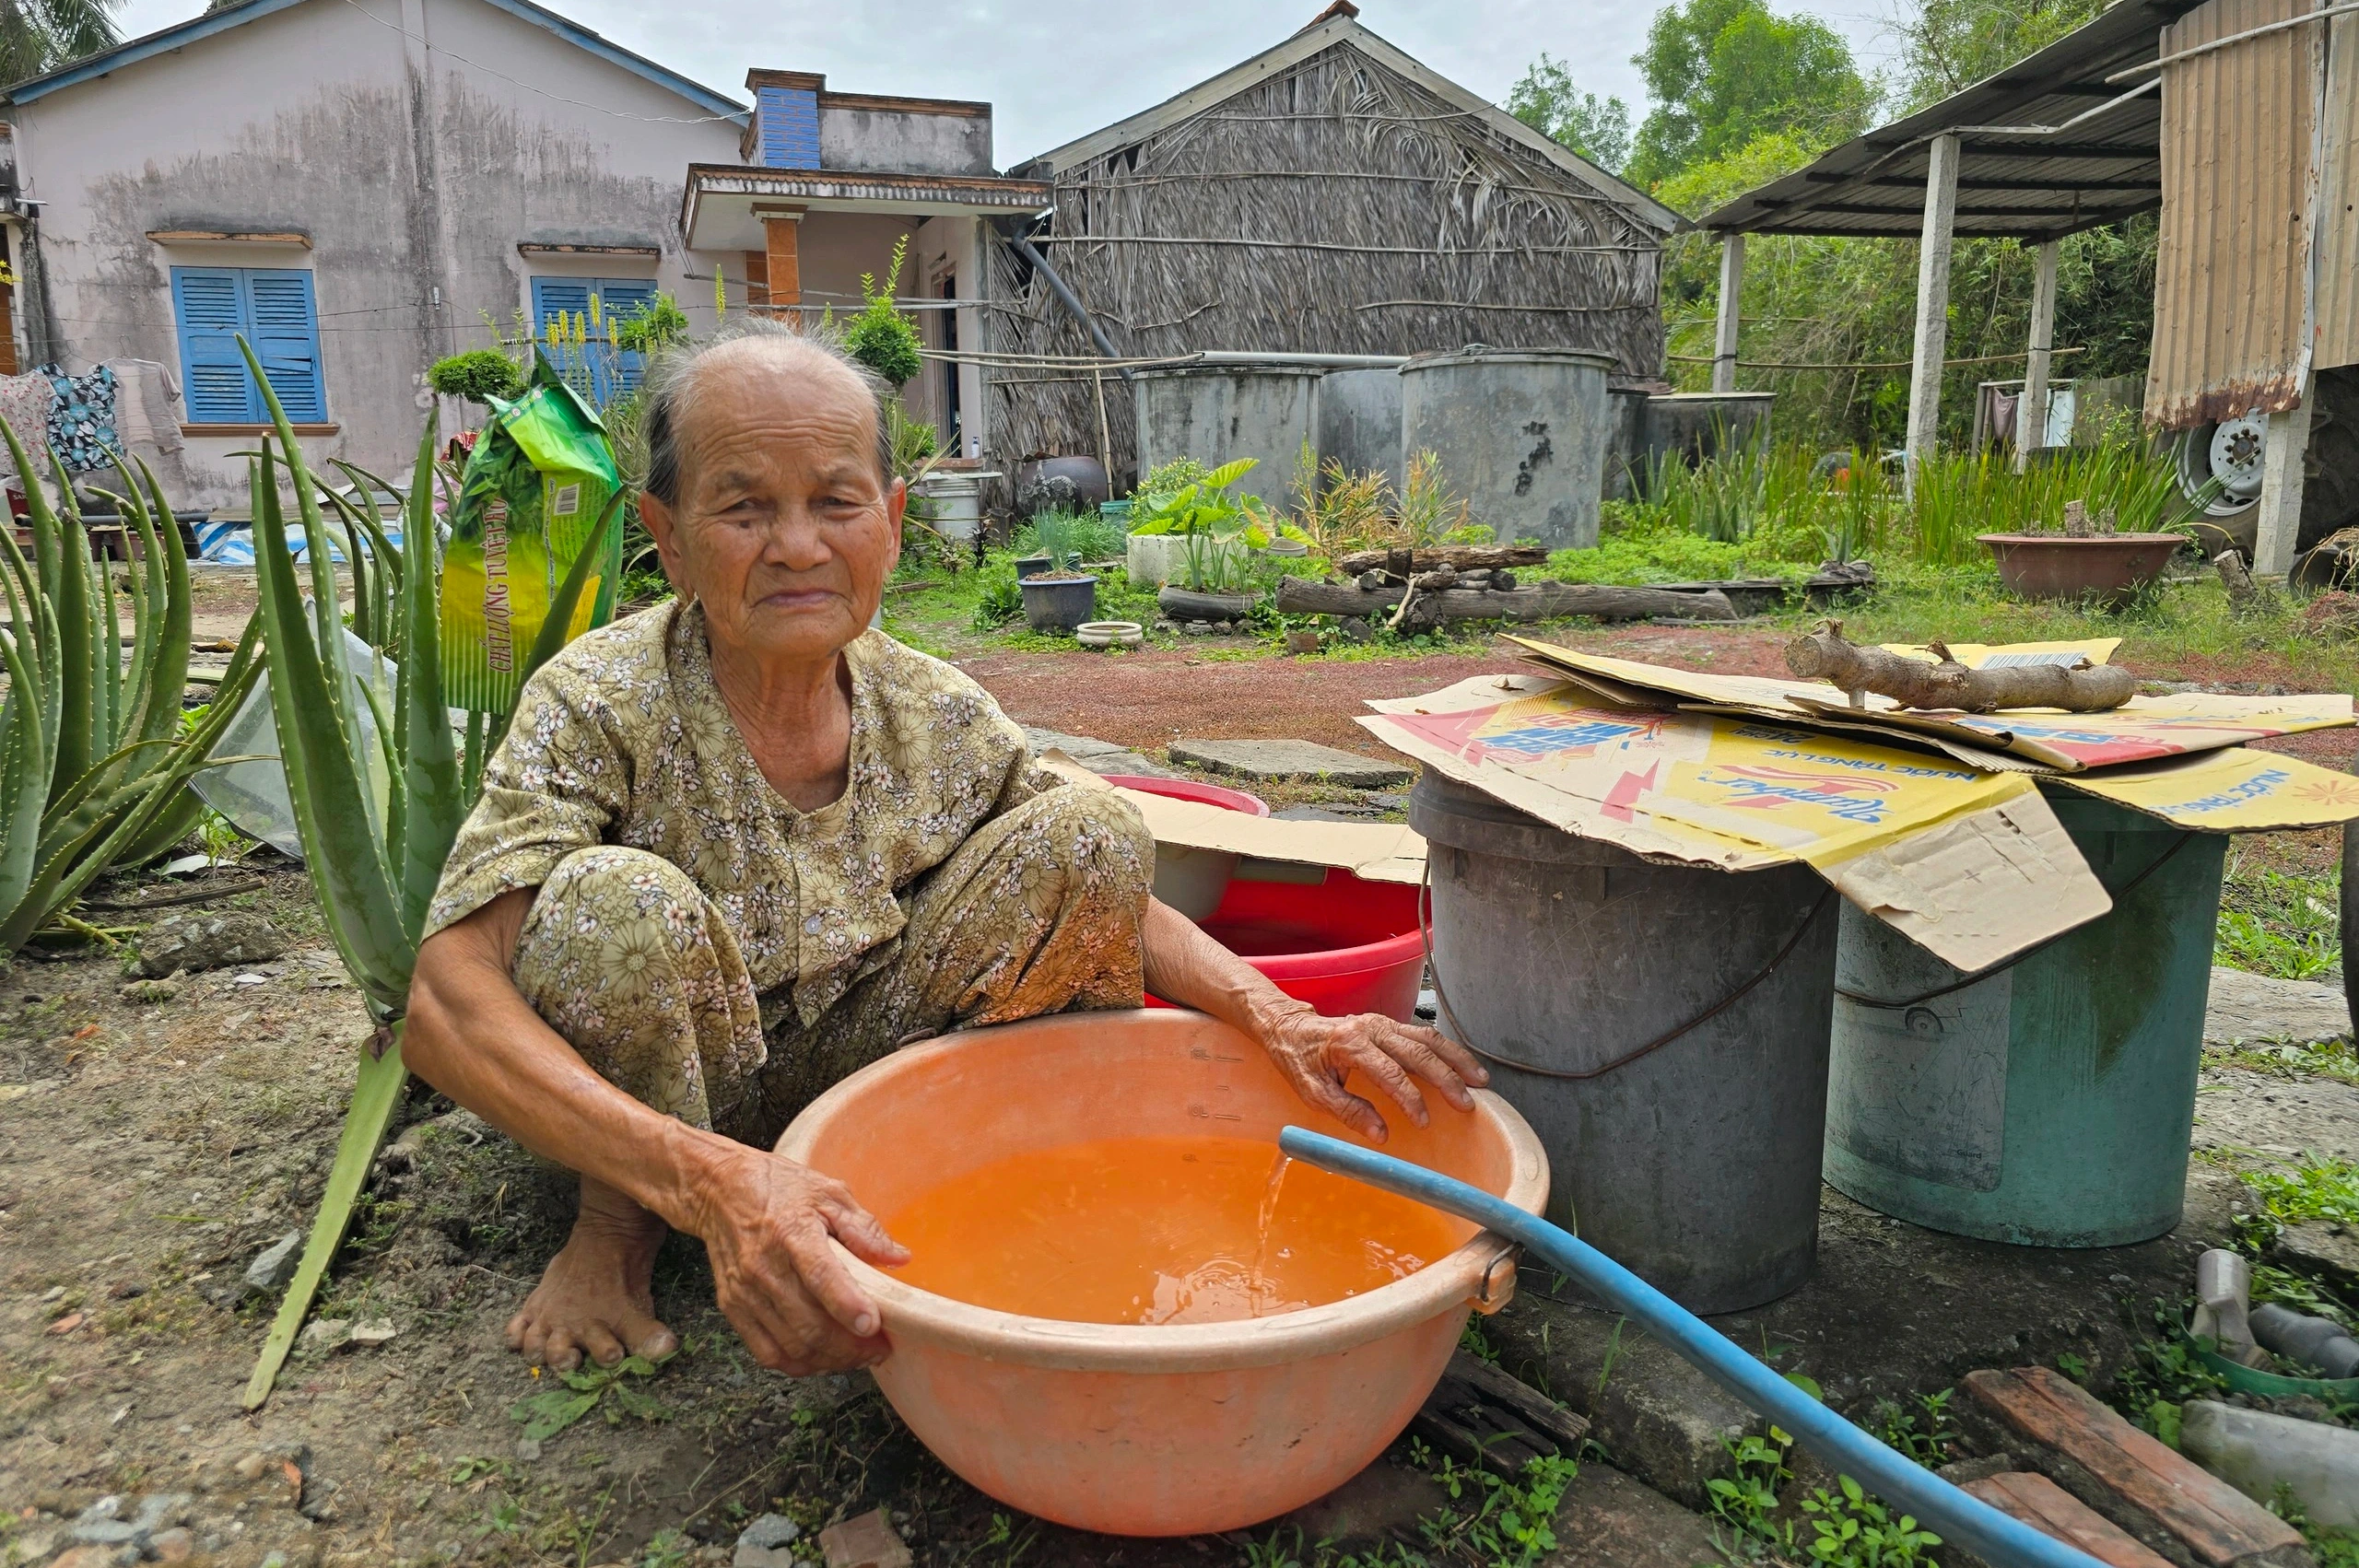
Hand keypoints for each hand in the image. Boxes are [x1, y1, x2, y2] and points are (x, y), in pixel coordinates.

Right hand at [687, 1140, 910, 1374]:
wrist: (721, 1189)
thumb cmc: (780, 1188)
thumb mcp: (829, 1194)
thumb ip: (864, 1229)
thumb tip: (898, 1258)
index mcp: (793, 1232)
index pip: (820, 1276)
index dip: (847, 1305)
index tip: (873, 1326)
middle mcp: (765, 1267)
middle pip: (808, 1324)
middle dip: (850, 1347)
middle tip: (879, 1349)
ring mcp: (746, 1292)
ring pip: (791, 1345)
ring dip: (830, 1360)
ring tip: (857, 1355)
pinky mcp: (733, 1307)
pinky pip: (766, 1352)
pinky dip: (798, 1364)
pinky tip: (822, 1358)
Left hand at [1253, 998, 1489, 1142]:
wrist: (1291, 1028)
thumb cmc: (1299, 1060)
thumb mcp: (1313, 1092)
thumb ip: (1347, 1111)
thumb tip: (1381, 1133)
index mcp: (1350, 1043)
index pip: (1389, 1072)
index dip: (1410, 1098)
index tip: (1423, 1121)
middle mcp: (1371, 1027)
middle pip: (1418, 1052)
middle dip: (1445, 1079)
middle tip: (1466, 1104)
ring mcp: (1383, 1023)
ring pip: (1428, 1039)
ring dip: (1456, 1060)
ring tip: (1480, 1082)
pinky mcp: (1391, 1025)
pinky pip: (1425, 1036)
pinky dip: (1448, 1052)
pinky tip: (1464, 1067)